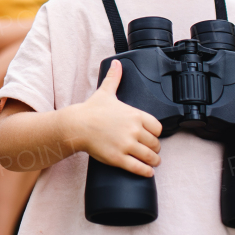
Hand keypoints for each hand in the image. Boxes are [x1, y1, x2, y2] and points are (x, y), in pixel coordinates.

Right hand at [73, 61, 162, 176]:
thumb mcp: (105, 92)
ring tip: (152, 162)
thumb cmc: (91, 110)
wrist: (76, 125)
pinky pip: (138, 168)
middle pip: (155, 143)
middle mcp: (134, 130)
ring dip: (153, 161)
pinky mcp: (118, 158)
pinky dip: (146, 171)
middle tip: (151, 151)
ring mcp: (126, 145)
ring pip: (150, 157)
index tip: (152, 136)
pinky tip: (147, 172)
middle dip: (154, 148)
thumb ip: (114, 78)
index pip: (158, 128)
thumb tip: (117, 63)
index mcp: (135, 115)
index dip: (156, 133)